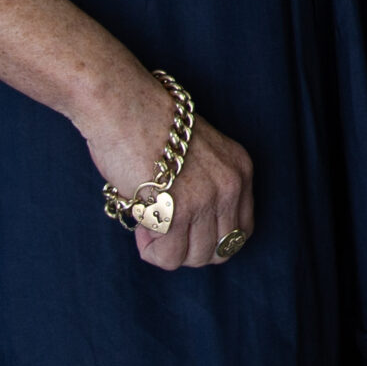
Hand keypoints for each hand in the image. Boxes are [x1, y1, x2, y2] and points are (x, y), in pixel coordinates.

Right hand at [79, 70, 255, 270]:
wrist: (125, 108)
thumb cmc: (147, 128)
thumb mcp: (198, 156)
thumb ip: (205, 190)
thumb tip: (190, 235)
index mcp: (240, 169)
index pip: (241, 230)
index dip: (210, 239)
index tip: (186, 231)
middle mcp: (230, 185)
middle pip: (221, 250)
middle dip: (188, 248)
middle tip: (162, 228)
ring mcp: (207, 200)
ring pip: (196, 257)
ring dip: (168, 249)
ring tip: (148, 221)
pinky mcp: (178, 213)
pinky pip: (169, 257)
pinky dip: (151, 249)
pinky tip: (141, 222)